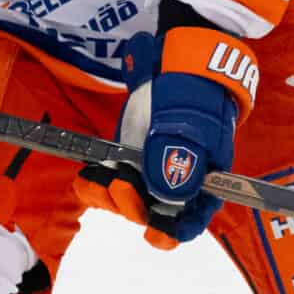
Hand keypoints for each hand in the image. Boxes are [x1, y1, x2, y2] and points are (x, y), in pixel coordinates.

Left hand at [74, 12, 258, 247]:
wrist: (174, 61)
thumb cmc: (192, 93)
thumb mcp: (190, 124)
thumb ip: (180, 161)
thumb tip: (168, 198)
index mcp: (203, 181)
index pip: (191, 221)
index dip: (172, 232)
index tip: (153, 232)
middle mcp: (175, 184)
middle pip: (153, 215)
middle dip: (134, 207)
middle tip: (121, 182)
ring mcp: (148, 172)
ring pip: (127, 203)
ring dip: (111, 198)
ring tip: (104, 178)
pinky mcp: (125, 159)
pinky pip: (107, 185)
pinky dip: (95, 185)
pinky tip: (90, 176)